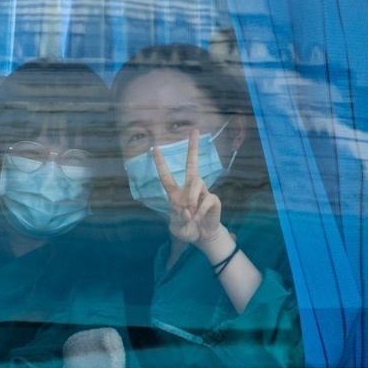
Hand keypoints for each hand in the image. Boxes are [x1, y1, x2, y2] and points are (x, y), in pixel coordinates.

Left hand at [151, 134, 229, 254]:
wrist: (202, 237)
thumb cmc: (187, 229)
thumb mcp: (176, 228)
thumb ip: (177, 219)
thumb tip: (185, 209)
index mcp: (175, 194)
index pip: (166, 176)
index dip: (160, 163)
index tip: (154, 148)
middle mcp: (189, 189)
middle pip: (191, 164)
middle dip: (192, 148)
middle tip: (194, 130)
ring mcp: (202, 192)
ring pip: (197, 182)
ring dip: (192, 198)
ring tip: (190, 213)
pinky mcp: (213, 199)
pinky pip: (207, 199)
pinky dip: (200, 210)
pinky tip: (197, 218)